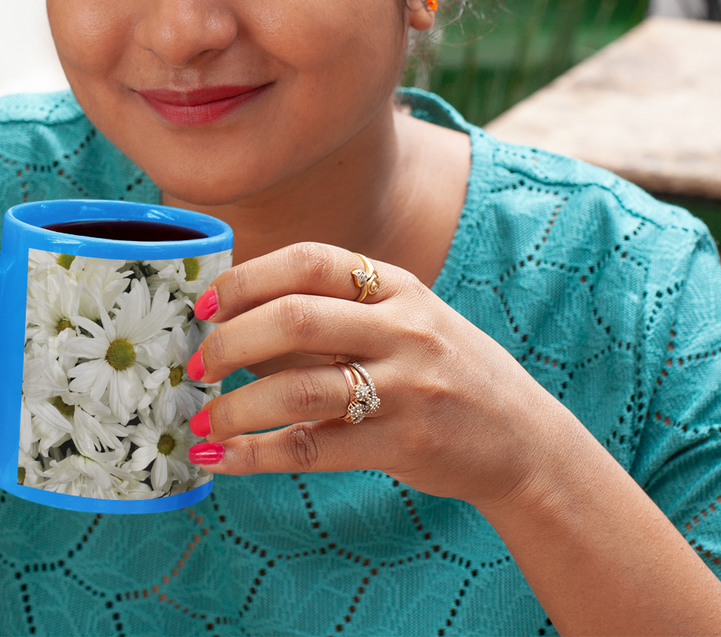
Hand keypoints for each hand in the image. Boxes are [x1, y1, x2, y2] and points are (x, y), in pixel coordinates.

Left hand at [185, 242, 561, 507]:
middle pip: (295, 318)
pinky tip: (223, 459)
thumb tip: (235, 320)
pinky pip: (314, 448)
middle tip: (196, 365)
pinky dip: (257, 455)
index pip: (309, 262)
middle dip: (230, 341)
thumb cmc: (445, 372)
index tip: (205, 306)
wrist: (524, 438)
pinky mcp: (404, 443)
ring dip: (237, 407)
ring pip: (300, 389)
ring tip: (203, 420)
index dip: (246, 279)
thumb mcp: (405, 321)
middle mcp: (403, 328)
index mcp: (398, 286)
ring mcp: (407, 386)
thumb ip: (335, 312)